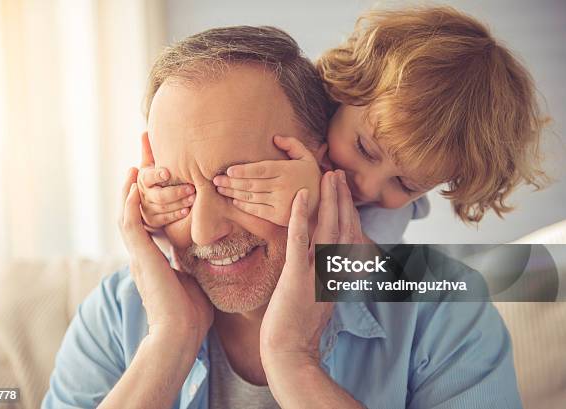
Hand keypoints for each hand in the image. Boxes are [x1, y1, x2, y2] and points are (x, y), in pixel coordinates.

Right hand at [119, 166, 212, 348]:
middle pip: (134, 212)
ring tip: (134, 165)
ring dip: (130, 189)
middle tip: (139, 160)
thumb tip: (204, 256)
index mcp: (153, 259)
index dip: (148, 201)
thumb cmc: (191, 314)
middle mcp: (142, 254)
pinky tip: (133, 186)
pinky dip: (129, 205)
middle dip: (137, 187)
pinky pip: (130, 225)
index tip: (156, 180)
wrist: (180, 334)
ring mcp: (139, 256)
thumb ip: (191, 264)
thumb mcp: (193, 280)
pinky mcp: (141, 258)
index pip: (149, 221)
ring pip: (127, 215)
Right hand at [137, 132, 195, 231]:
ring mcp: (147, 209)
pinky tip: (187, 210)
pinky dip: (176, 214)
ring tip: (194, 198)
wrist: (148, 201)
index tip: (168, 173)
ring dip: (179, 203)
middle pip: (158, 195)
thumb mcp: (150, 165)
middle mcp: (143, 194)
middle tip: (191, 187)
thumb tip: (145, 131)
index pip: (148, 177)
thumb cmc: (154, 178)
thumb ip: (149, 151)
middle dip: (175, 192)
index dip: (157, 175)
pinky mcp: (153, 221)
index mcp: (142, 179)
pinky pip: (165, 219)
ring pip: (163, 207)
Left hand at [212, 135, 320, 225]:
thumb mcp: (307, 157)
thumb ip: (292, 145)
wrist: (323, 204)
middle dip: (231, 182)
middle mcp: (282, 187)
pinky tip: (234, 201)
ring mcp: (280, 203)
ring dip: (233, 193)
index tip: (229, 170)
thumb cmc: (311, 178)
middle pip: (252, 184)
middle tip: (215, 179)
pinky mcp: (279, 216)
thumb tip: (274, 138)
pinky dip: (244, 206)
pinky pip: (257, 210)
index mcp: (287, 171)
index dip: (243, 170)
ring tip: (220, 189)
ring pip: (252, 197)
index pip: (261, 170)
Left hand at [260, 170, 360, 368]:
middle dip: (341, 199)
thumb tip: (326, 265)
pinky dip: (299, 218)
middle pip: (342, 228)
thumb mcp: (319, 300)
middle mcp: (331, 272)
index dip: (346, 213)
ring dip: (328, 201)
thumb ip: (325, 279)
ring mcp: (315, 273)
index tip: (343, 193)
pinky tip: (300, 197)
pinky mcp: (297, 277)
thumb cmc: (298, 329)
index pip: (346, 238)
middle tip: (338, 174)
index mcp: (336, 275)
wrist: (288, 352)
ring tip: (329, 177)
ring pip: (326, 230)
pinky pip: (299, 242)